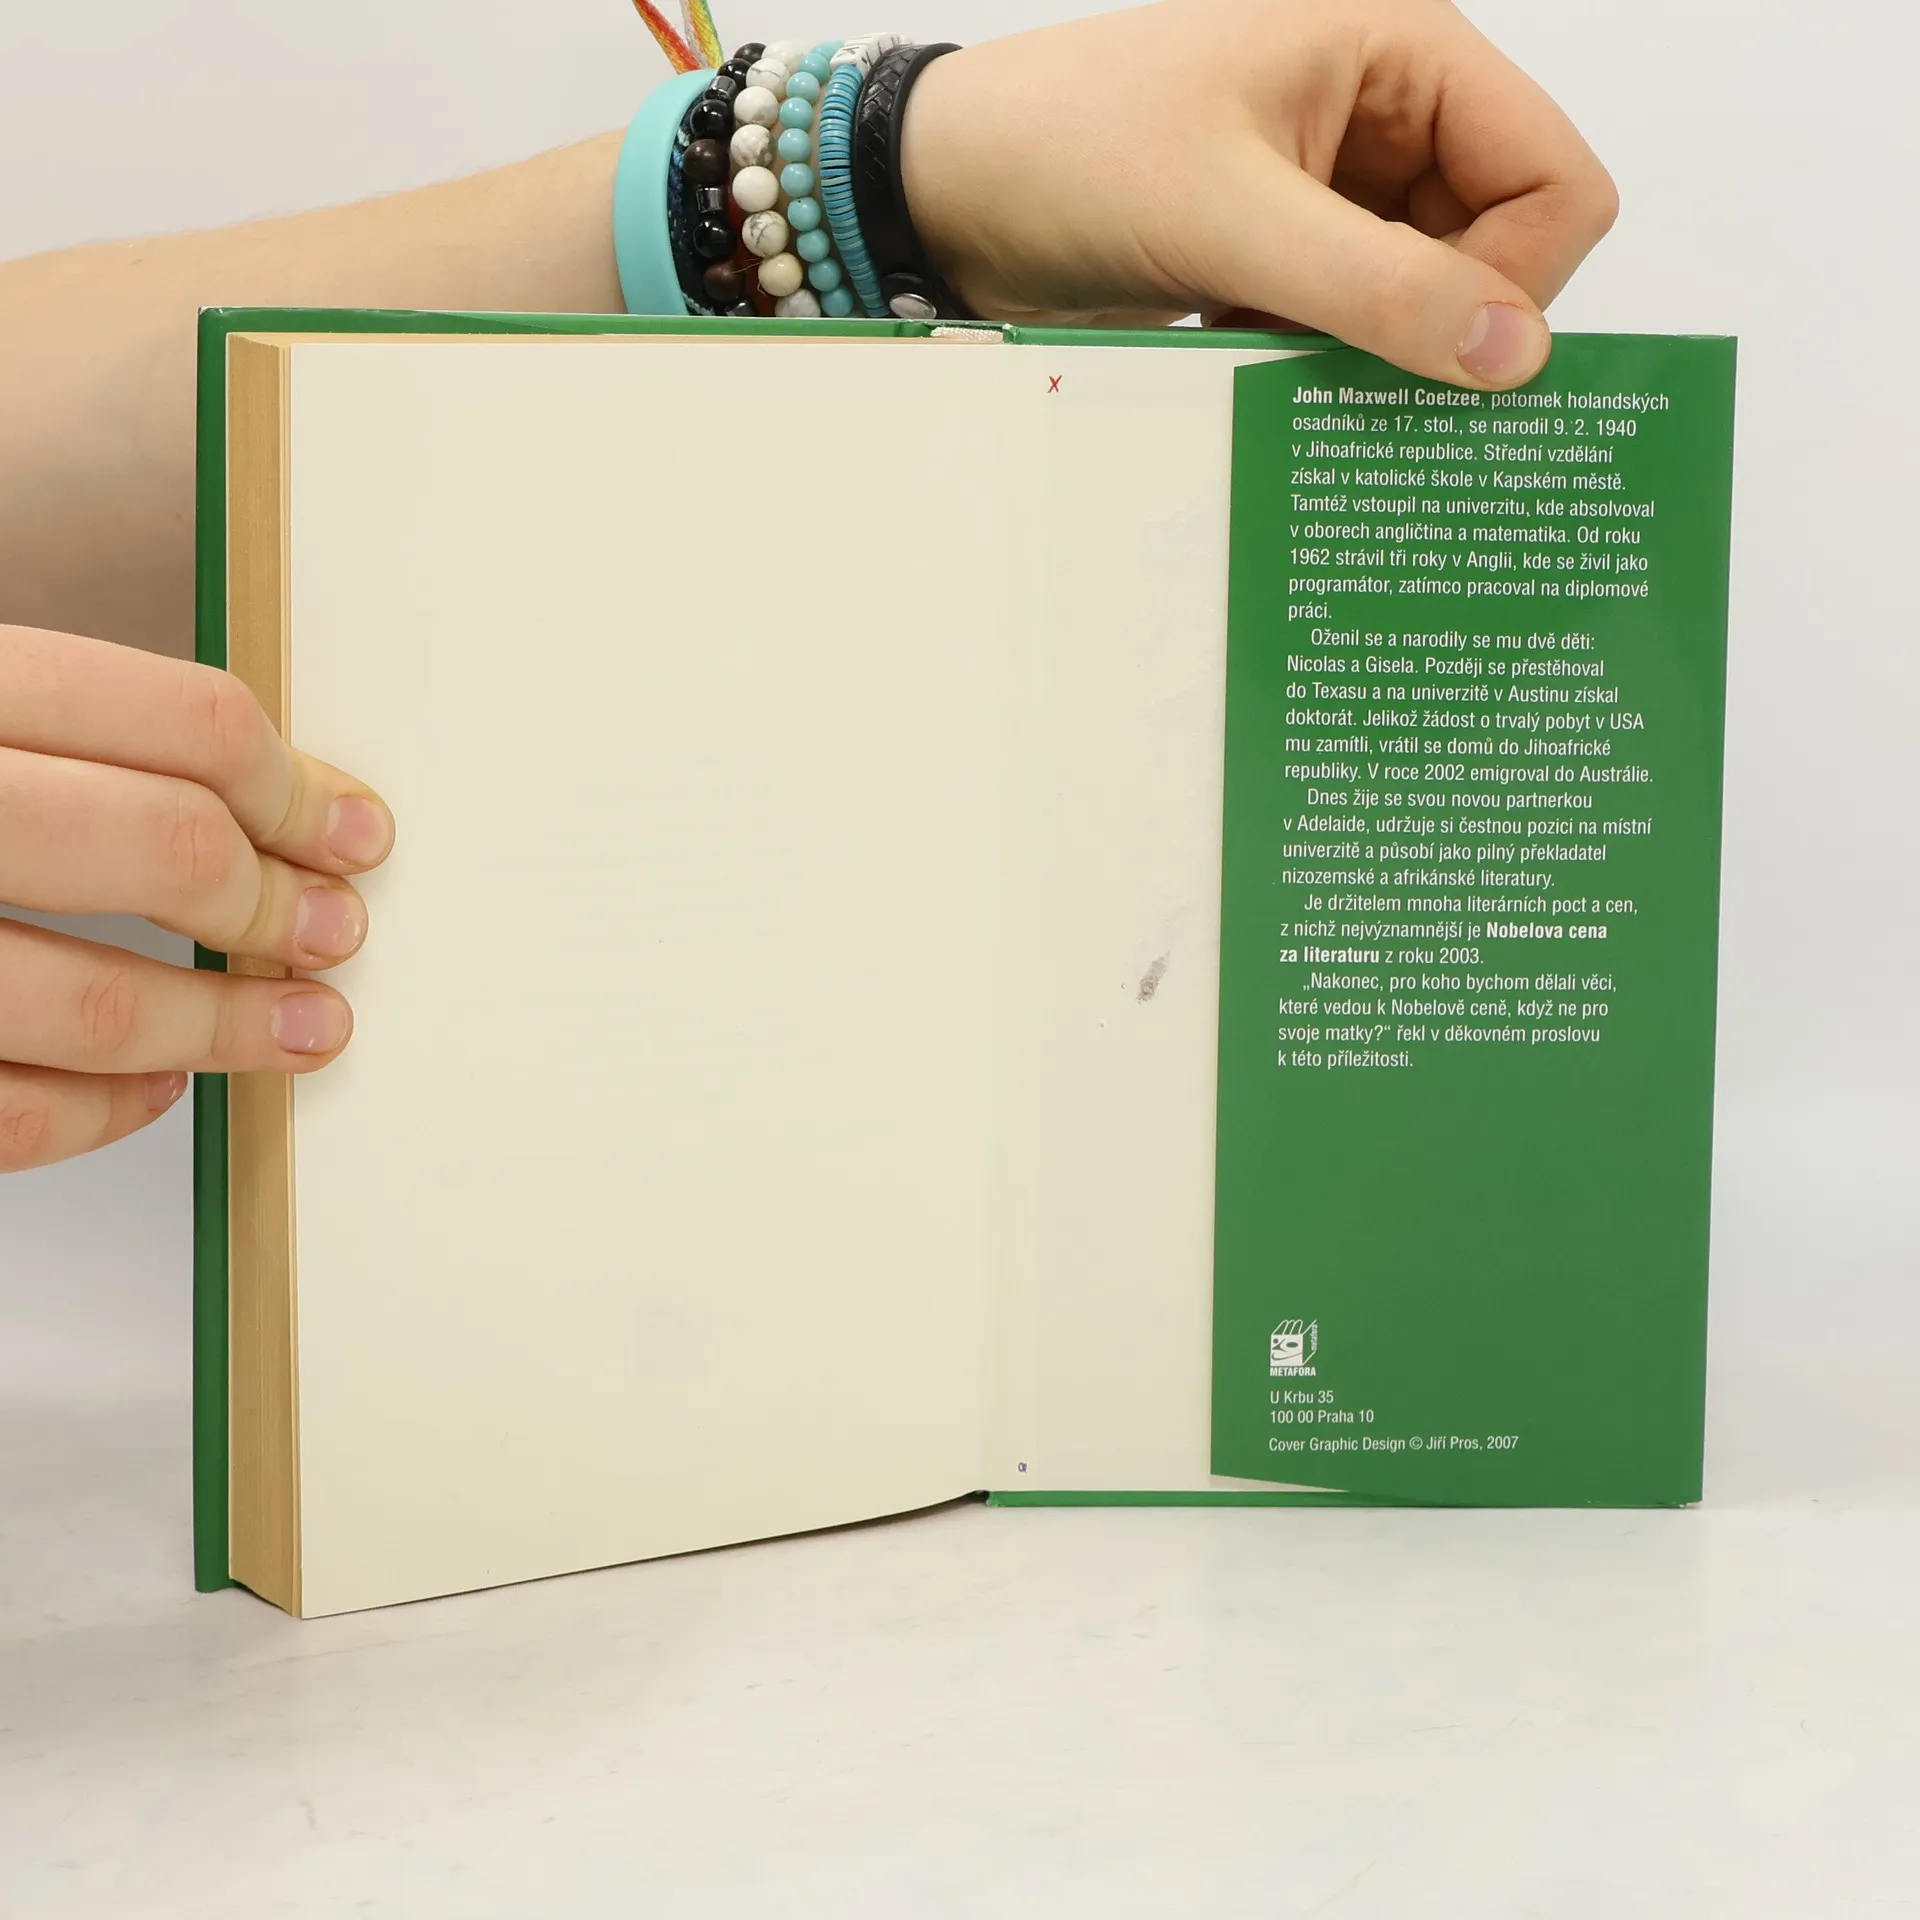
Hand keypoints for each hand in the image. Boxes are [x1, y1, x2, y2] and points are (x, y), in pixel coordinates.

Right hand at [0, 626, 392, 1170]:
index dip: (299, 787)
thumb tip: (268, 805)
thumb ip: (60, 738)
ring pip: (90, 999)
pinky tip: (155, 1086)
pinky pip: (8, 1113)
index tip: (354, 833)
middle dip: (274, 905)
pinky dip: (107, 1110)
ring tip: (299, 1029)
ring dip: (223, 1027)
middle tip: (333, 933)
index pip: (181, 721)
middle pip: (160, 847)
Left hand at [905, 0, 1616, 387]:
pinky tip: (1252, 359)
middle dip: (1438, 327)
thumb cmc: (1070, 149)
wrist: (949, 191)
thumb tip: (1512, 357)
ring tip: (1278, 355)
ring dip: (1371, 354)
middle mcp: (1389, 120)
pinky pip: (1356, 327)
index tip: (1437, 354)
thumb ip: (1375, 287)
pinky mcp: (1289, 257)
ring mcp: (1340, 194)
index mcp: (1404, 56)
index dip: (1518, 281)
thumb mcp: (1229, 215)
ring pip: (1427, 303)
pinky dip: (1322, 362)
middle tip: (1342, 366)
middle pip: (1502, 252)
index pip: (1553, 180)